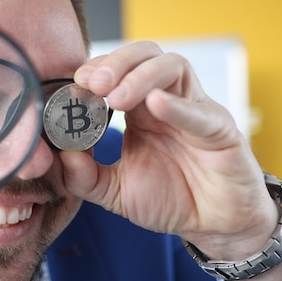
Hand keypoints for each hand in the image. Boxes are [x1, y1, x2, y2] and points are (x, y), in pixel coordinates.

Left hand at [60, 41, 276, 260]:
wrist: (213, 224)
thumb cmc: (169, 198)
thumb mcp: (114, 191)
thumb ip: (84, 177)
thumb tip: (60, 157)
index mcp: (140, 110)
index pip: (119, 70)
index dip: (97, 69)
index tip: (76, 82)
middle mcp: (167, 101)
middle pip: (145, 56)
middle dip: (116, 63)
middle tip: (93, 82)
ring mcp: (195, 112)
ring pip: (173, 67)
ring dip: (140, 76)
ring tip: (115, 96)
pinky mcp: (221, 132)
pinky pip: (200, 113)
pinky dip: (177, 106)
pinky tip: (154, 104)